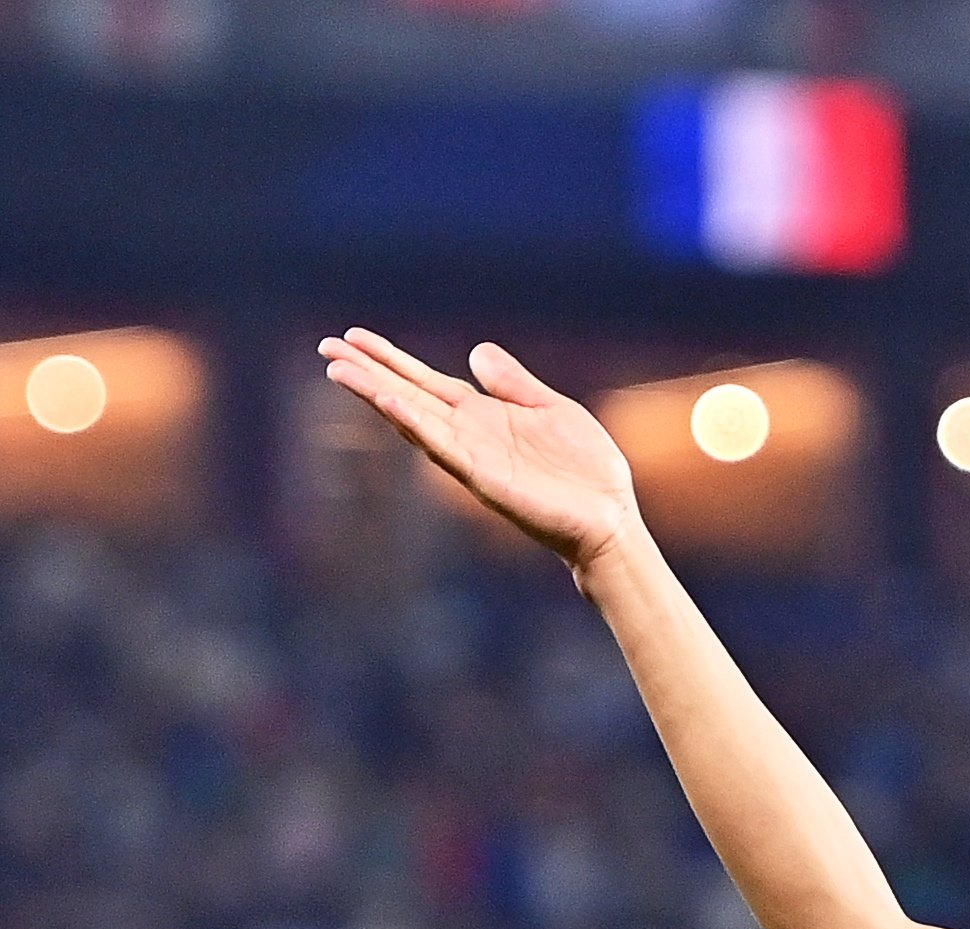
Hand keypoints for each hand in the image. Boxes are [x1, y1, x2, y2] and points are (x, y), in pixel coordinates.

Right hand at [318, 330, 640, 570]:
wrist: (610, 517)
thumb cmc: (584, 469)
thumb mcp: (551, 409)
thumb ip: (513, 383)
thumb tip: (477, 351)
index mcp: (483, 415)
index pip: (426, 381)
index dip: (391, 360)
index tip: (353, 337)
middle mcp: (469, 434)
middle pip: (408, 396)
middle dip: (368, 372)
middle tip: (326, 347)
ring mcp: (472, 456)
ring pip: (414, 418)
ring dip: (377, 394)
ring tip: (340, 370)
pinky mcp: (484, 478)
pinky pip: (443, 447)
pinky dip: (415, 424)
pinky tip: (389, 403)